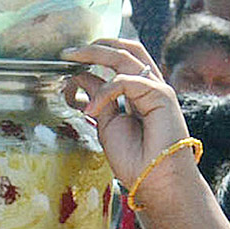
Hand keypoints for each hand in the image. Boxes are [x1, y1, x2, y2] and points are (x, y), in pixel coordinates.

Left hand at [61, 39, 209, 228]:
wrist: (157, 182)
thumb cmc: (136, 161)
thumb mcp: (107, 124)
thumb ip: (98, 98)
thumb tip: (82, 76)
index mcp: (139, 94)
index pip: (121, 61)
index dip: (96, 55)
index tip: (68, 62)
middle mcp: (150, 87)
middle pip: (125, 51)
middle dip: (96, 46)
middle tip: (68, 52)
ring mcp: (157, 90)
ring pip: (126, 57)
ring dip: (95, 54)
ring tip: (70, 59)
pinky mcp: (161, 96)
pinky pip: (125, 81)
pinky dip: (104, 91)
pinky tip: (91, 109)